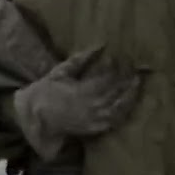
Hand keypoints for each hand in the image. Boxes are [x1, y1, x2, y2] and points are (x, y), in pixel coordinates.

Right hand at [11, 47, 141, 156]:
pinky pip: (114, 121)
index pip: (106, 77)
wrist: (36, 117)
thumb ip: (81, 59)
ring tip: (137, 83)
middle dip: (127, 79)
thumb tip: (100, 46)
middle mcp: (91, 106)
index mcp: (82, 91)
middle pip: (116, 92)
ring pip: (119, 107)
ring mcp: (94, 119)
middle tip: (137, 68)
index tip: (123, 57)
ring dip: (130, 95)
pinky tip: (130, 102)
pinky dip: (124, 111)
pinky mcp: (95, 129)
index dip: (117, 67)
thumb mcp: (61, 72)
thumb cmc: (46, 91)